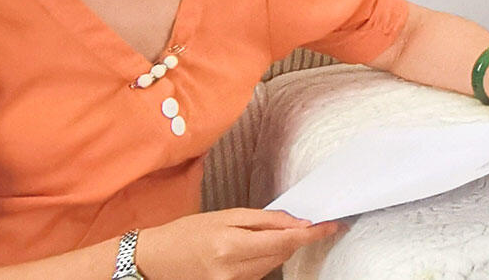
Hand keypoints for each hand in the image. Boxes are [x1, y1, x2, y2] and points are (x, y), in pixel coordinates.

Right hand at [135, 208, 341, 279]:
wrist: (156, 260)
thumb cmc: (188, 232)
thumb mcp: (226, 216)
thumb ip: (265, 220)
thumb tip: (298, 223)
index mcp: (232, 247)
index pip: (285, 241)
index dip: (312, 235)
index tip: (331, 226)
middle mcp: (234, 271)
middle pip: (282, 254)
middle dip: (292, 237)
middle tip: (290, 222)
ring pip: (273, 265)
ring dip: (277, 248)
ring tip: (255, 235)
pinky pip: (260, 274)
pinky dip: (264, 259)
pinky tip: (249, 249)